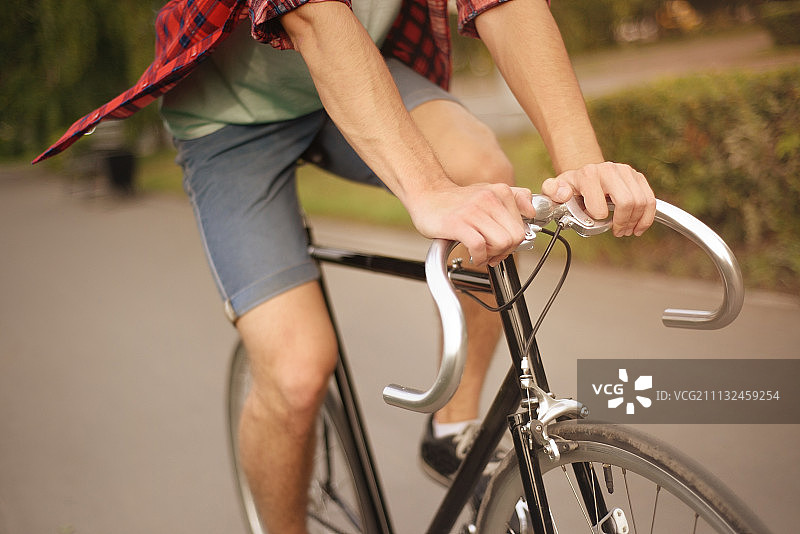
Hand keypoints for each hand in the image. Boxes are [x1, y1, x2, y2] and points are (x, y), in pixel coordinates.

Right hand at [406, 183, 535, 266]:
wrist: (427, 195)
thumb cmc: (457, 201)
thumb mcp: (489, 191)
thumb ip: (514, 197)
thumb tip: (532, 211)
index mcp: (500, 192)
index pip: (523, 226)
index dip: (515, 242)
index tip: (503, 246)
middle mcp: (489, 199)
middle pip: (516, 237)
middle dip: (506, 251)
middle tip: (492, 253)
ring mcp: (474, 211)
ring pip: (502, 243)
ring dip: (493, 255)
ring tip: (482, 253)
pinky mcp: (458, 224)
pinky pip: (480, 247)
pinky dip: (479, 257)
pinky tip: (473, 255)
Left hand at [541, 162, 655, 236]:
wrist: (585, 173)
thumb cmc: (571, 186)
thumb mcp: (555, 189)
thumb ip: (552, 191)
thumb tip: (563, 194)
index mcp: (588, 174)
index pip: (601, 206)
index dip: (598, 219)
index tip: (594, 221)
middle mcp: (609, 170)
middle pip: (627, 202)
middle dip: (623, 222)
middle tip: (617, 232)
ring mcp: (626, 172)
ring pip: (642, 202)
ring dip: (635, 222)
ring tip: (626, 230)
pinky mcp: (638, 177)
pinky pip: (651, 200)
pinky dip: (647, 217)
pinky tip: (638, 227)